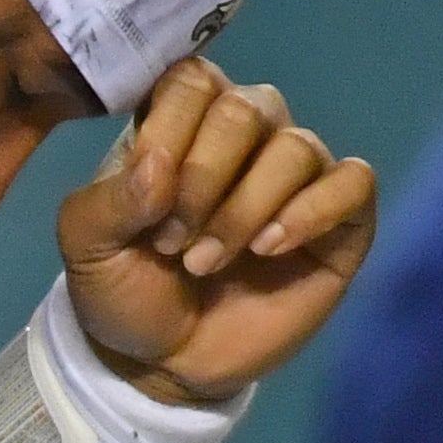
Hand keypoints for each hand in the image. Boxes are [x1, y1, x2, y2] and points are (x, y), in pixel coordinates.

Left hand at [57, 58, 377, 403]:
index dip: (170, 132)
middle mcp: (247, 138)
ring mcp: (297, 179)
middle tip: (172, 242)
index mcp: (183, 125)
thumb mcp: (86, 247)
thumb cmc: (123, 290)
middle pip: (248, 107)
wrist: (160, 362)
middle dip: (205, 178)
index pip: (194, 79)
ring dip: (245, 209)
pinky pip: (355, 182)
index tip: (148, 197)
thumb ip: (108, 200)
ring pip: (297, 148)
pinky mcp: (340, 223)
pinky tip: (270, 248)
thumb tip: (158, 165)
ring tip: (205, 262)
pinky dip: (314, 211)